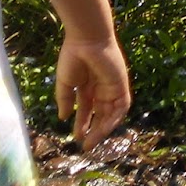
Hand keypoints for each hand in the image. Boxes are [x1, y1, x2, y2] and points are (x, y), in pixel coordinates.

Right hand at [56, 33, 130, 149]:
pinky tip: (104, 129)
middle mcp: (101, 88)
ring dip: (103, 128)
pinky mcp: (121, 84)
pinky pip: (121, 106)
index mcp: (87, 86)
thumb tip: (64, 118)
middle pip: (100, 114)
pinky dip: (114, 118)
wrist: (86, 40)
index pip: (87, 110)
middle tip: (85, 145)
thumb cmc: (73, 58)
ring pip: (111, 113)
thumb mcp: (66, 83)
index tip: (76, 138)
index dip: (82, 124)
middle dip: (93, 130)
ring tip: (92, 141)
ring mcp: (112, 87)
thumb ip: (66, 100)